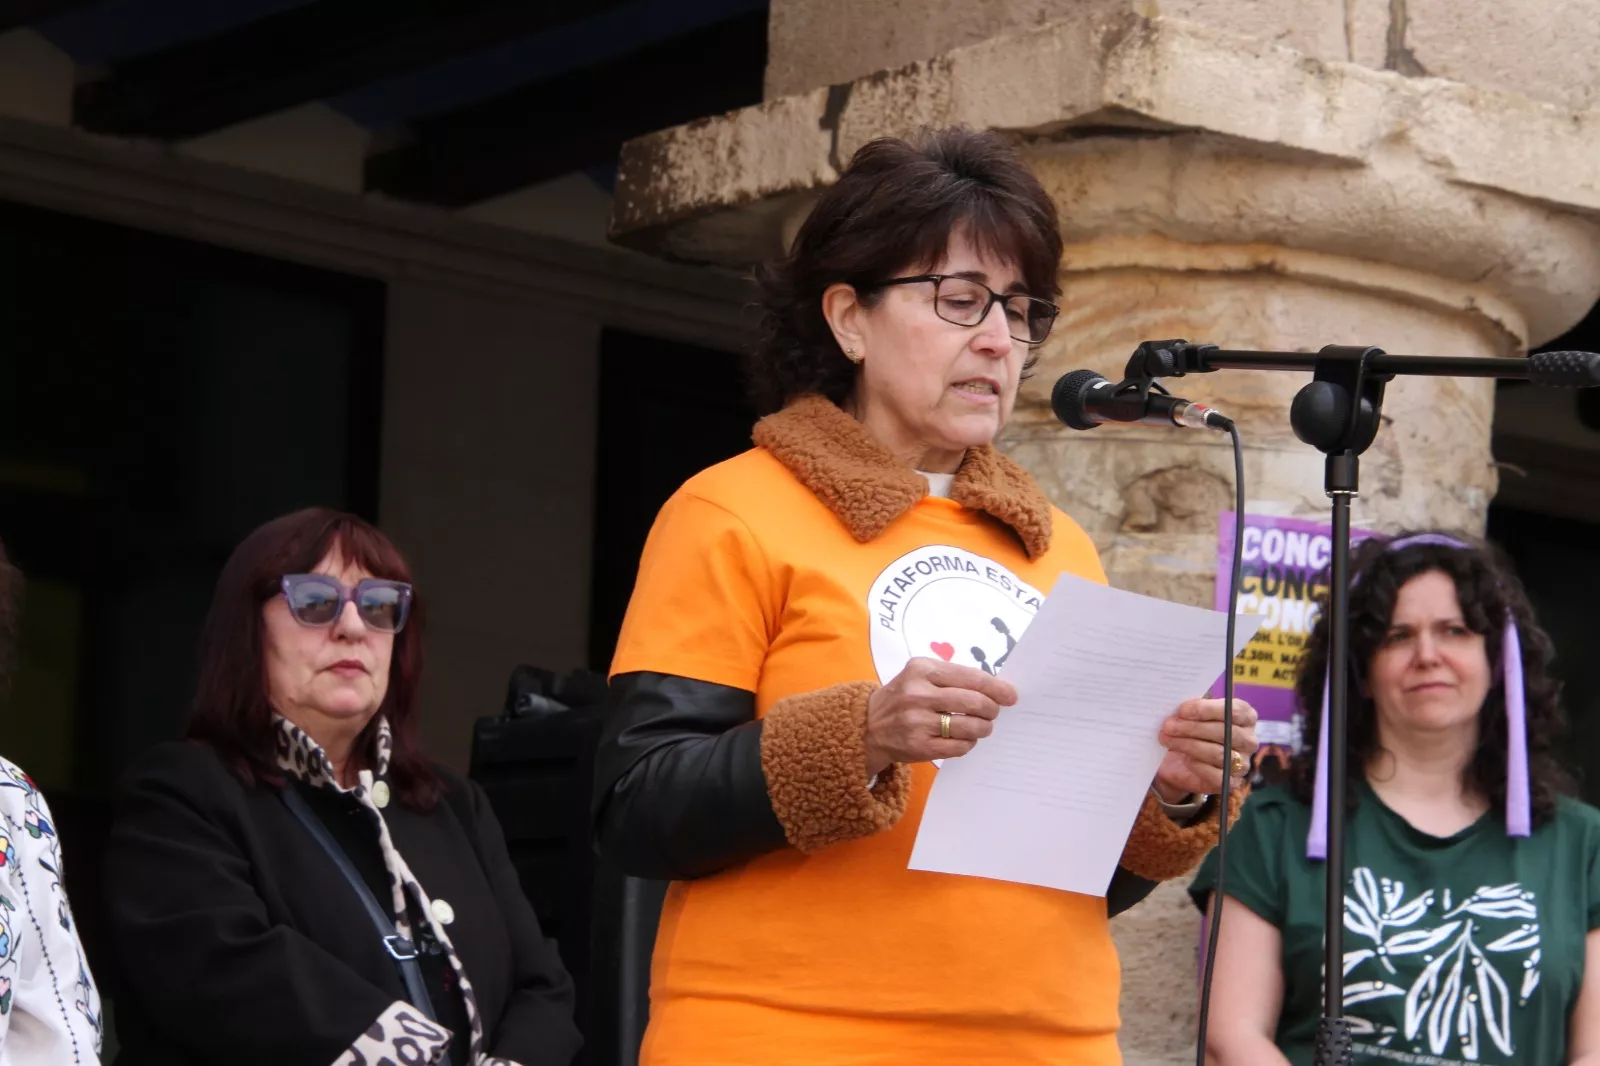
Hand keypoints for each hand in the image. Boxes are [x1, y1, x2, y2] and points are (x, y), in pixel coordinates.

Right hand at [863, 658, 1016, 775]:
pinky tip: (964, 738)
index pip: (971, 677)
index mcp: (922, 670)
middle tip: (994, 713)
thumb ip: (953, 677)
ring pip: (970, 727)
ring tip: (982, 727)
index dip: (996, 687)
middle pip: (974, 702)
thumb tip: (997, 689)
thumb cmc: (903, 696)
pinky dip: (969, 743)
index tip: (1011, 695)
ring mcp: (917, 722)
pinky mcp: (919, 746)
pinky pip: (959, 746)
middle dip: (992, 709)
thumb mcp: (920, 675)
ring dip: (984, 728)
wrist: (868, 725)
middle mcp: (918, 694)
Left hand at [1154, 696, 1258, 800]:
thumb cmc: (1190, 731)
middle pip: (1225, 731)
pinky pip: (1216, 775)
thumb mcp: (1191, 715)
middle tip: (1169, 725)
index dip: (1207, 709)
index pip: (1235, 710)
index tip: (1182, 710)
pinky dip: (1197, 765)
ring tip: (1167, 739)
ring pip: (1217, 753)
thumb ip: (1192, 709)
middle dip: (1193, 727)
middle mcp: (1249, 740)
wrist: (1179, 763)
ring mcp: (1244, 763)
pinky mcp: (1232, 782)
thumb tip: (1180, 708)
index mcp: (1246, 717)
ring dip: (1188, 745)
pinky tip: (1185, 759)